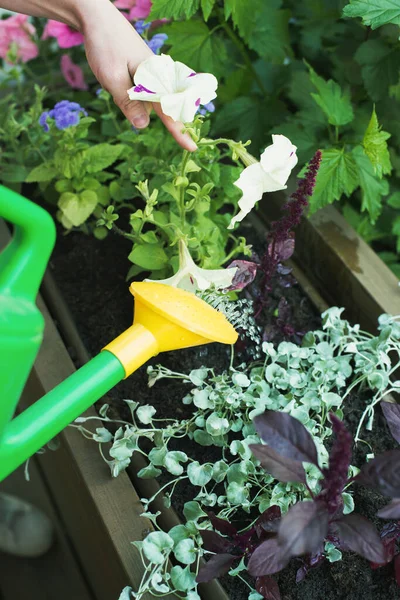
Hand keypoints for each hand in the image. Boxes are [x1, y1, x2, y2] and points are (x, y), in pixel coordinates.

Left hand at [79, 0, 196, 150]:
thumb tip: (143, 127)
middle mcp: (159, 77)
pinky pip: (143, 93)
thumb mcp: (112, 78)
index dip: (179, 132)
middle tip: (127, 93)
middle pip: (160, 107)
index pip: (170, 111)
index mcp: (156, 77)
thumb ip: (129, 103)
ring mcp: (153, 76)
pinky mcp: (145, 75)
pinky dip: (131, 93)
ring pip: (148, 102)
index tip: (192, 149)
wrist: (98, 19)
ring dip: (134, 101)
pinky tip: (119, 78)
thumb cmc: (106, 46)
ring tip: (116, 78)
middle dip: (147, 110)